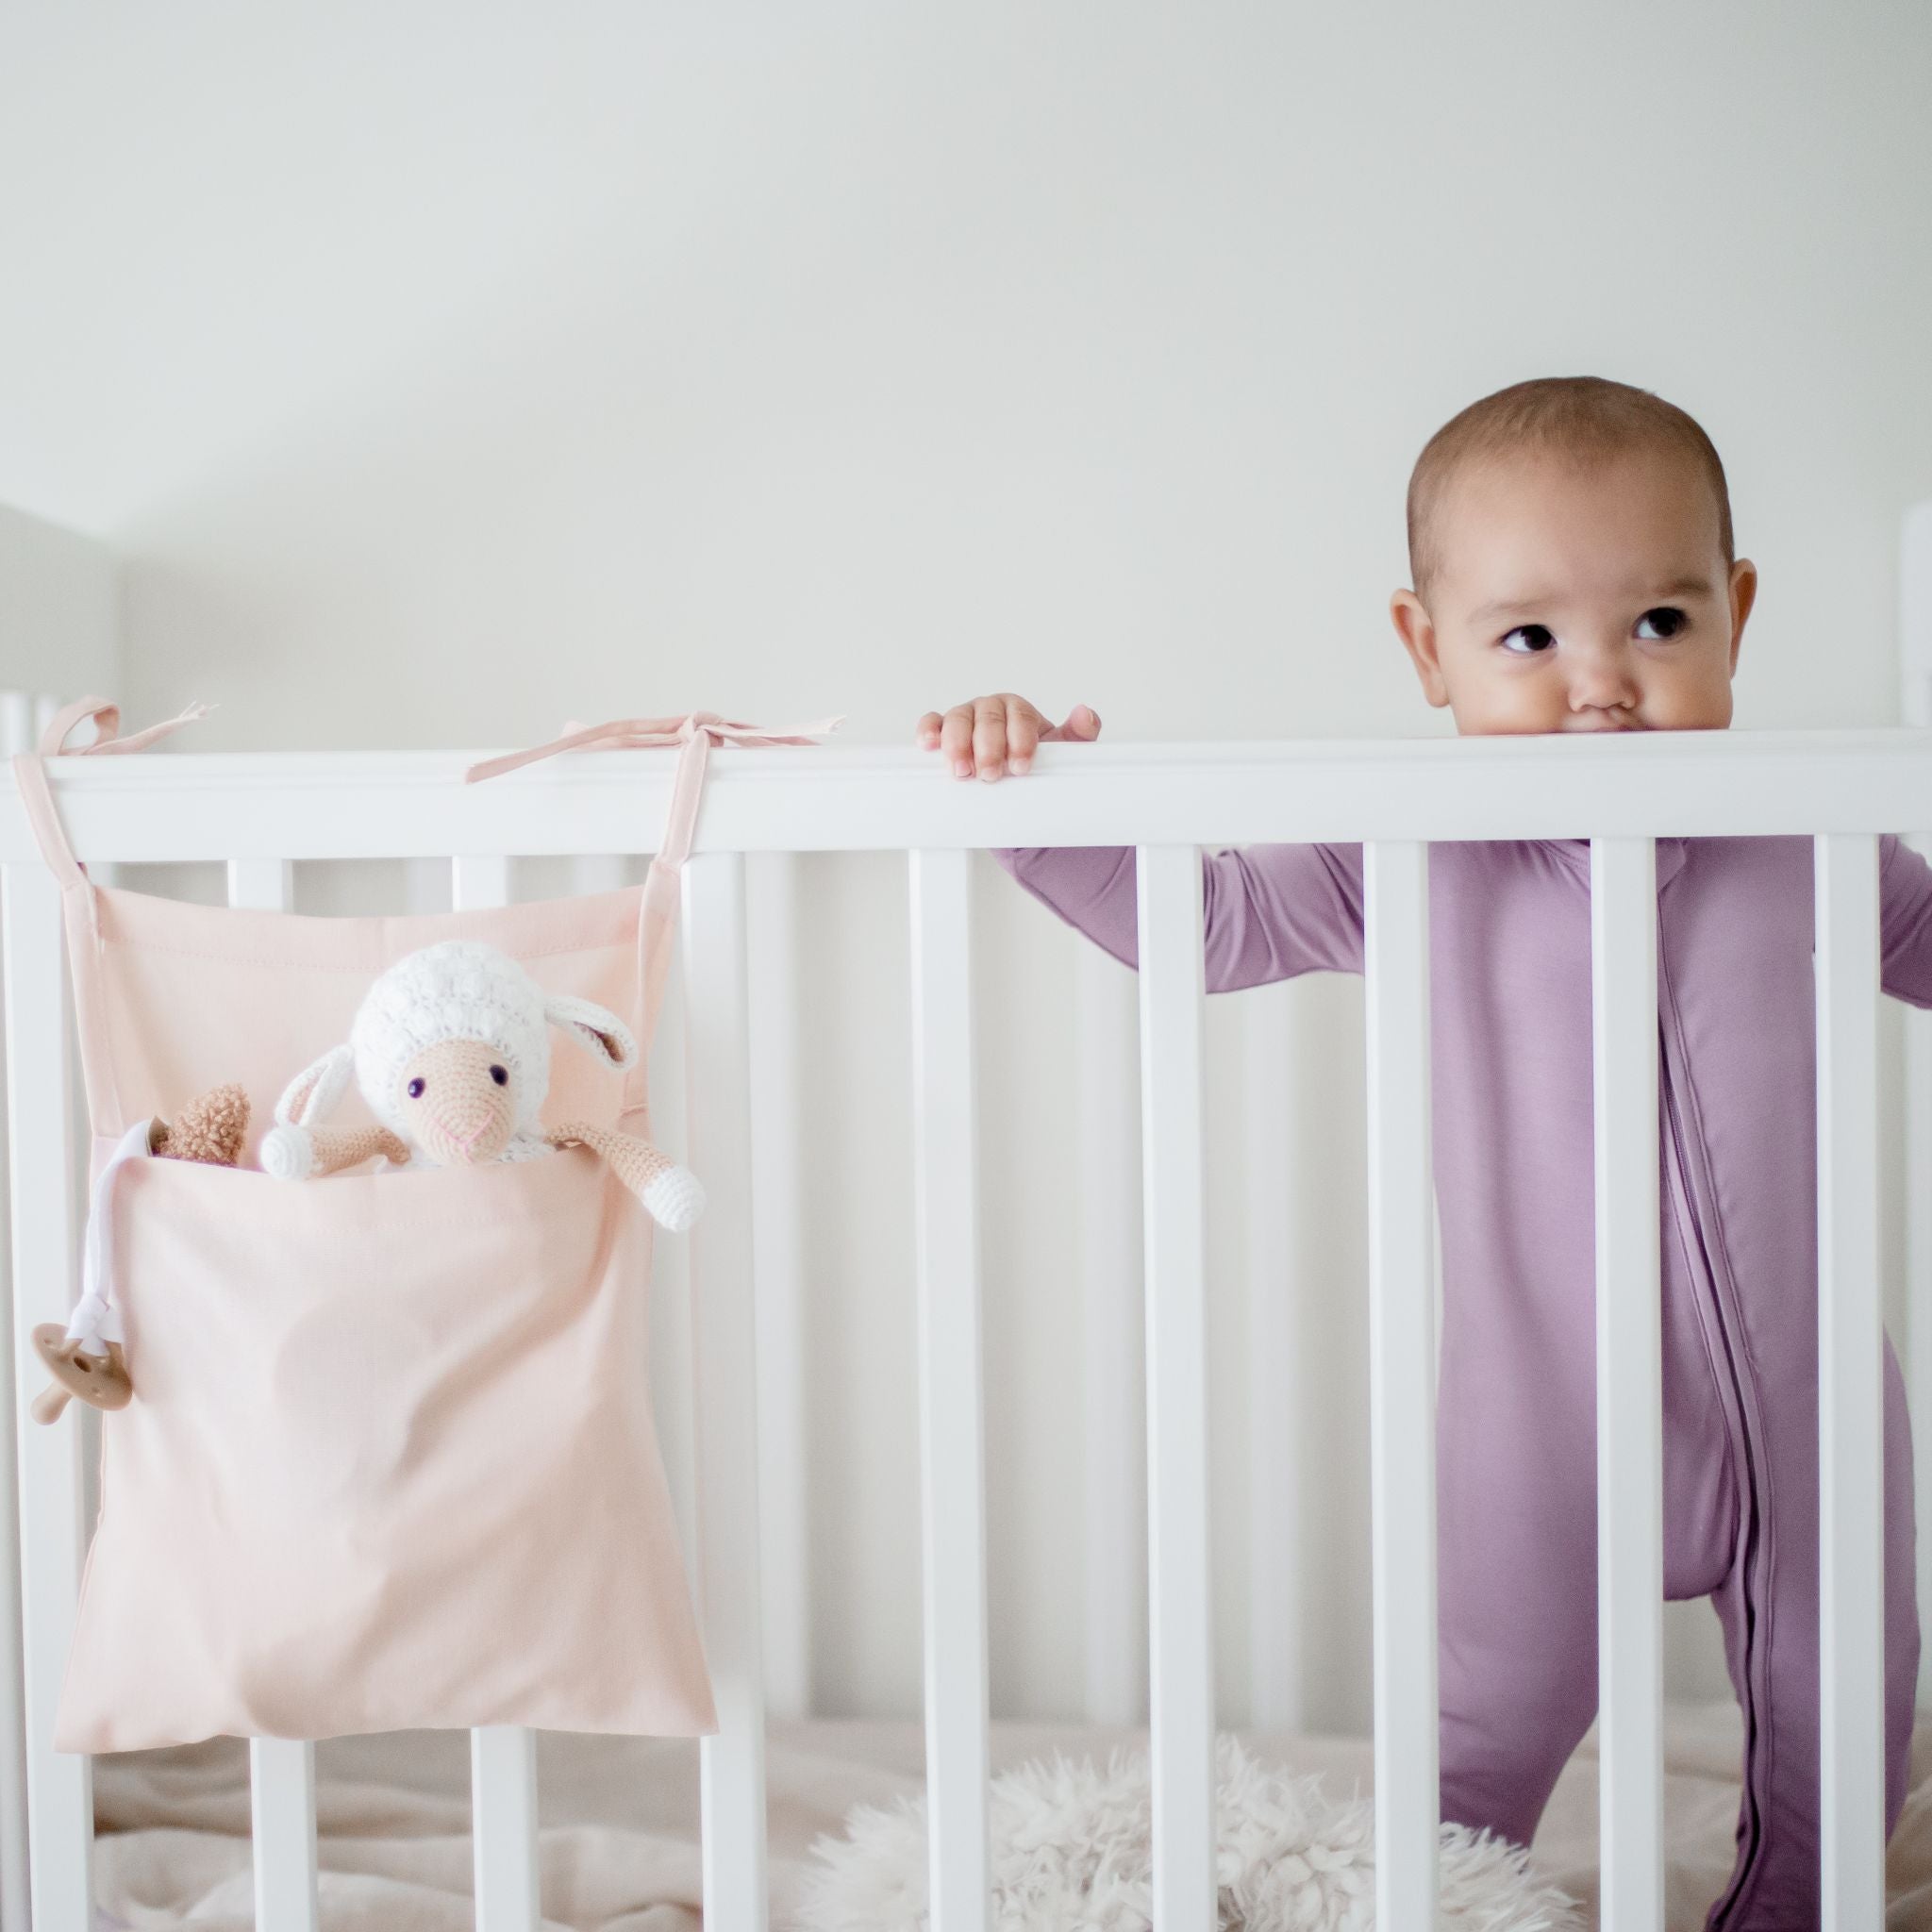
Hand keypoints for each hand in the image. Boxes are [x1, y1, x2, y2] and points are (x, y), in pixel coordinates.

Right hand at [915, 695, 1101, 780]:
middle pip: (987, 718)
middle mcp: (991, 710)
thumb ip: (1078, 735)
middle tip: (991, 774)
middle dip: (988, 747)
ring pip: (958, 719)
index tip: (1021, 766)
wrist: (1013, 795)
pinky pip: (932, 724)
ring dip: (957, 744)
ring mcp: (965, 720)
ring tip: (963, 771)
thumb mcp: (1063, 755)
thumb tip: (1085, 713)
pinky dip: (929, 731)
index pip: (1020, 716)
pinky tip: (929, 745)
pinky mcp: (943, 734)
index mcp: (1019, 711)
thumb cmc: (1035, 769)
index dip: (1020, 740)